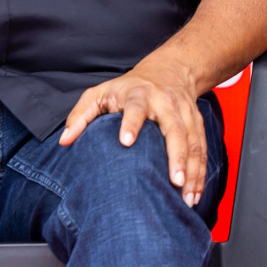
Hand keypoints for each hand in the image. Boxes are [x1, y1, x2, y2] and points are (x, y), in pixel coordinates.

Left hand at [59, 56, 208, 207]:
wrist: (169, 70)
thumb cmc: (129, 88)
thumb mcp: (100, 93)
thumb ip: (81, 115)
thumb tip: (64, 140)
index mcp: (139, 94)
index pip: (136, 108)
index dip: (131, 123)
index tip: (126, 142)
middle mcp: (165, 103)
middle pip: (174, 129)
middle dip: (176, 156)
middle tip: (174, 181)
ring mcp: (185, 113)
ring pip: (193, 142)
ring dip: (192, 170)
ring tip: (187, 196)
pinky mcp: (197, 124)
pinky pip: (201, 149)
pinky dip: (200, 172)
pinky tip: (196, 193)